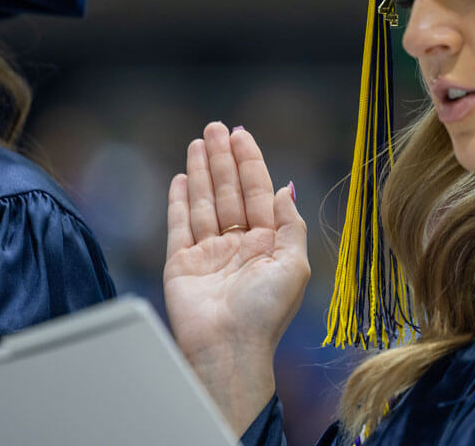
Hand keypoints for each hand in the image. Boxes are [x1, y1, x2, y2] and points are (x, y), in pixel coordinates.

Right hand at [163, 122, 309, 433]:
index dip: (250, 162)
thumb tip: (285, 189)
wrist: (228, 348)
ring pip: (204, 202)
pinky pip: (179, 224)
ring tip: (199, 141)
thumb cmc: (265, 313)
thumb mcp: (294, 265)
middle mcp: (238, 244)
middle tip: (216, 126)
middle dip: (223, 158)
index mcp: (267, 244)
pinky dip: (179, 200)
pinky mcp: (181, 263)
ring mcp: (208, 253)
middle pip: (228, 191)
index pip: (257, 192)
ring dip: (202, 171)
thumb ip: (290, 224)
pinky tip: (182, 177)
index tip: (241, 134)